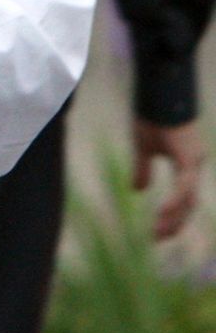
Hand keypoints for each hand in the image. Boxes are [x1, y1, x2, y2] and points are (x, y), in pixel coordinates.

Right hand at [134, 118, 203, 239]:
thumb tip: (138, 190)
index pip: (184, 197)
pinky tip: (163, 213)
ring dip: (174, 218)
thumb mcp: (143, 147)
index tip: (157, 232)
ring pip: (189, 198)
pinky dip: (175, 201)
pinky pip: (184, 185)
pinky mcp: (190, 156)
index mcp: (186, 163)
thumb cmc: (152, 116)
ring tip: (158, 232)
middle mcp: (195, 164)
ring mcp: (195, 161)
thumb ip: (142, 169)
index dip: (173, 216)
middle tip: (157, 239)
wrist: (159, 93)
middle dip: (175, 223)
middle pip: (190, 203)